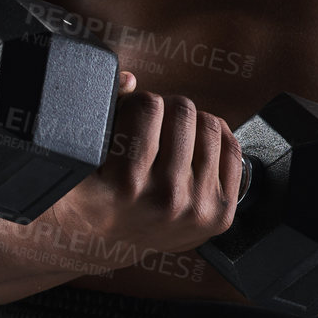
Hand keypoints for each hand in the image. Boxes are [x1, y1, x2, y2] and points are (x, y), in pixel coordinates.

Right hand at [54, 70, 243, 255]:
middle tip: (152, 128)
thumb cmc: (98, 189)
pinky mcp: (220, 213)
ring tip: (171, 140)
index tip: (130, 119)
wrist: (113, 238)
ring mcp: (195, 208)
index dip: (136, 104)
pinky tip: (194, 149)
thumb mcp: (85, 153)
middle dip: (165, 111)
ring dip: (190, 125)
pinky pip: (231, 149)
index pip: (147, 105)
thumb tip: (131, 80)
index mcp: (123, 183)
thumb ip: (102, 109)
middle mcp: (163, 199)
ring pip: (209, 124)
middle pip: (182, 110)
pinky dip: (214, 140)